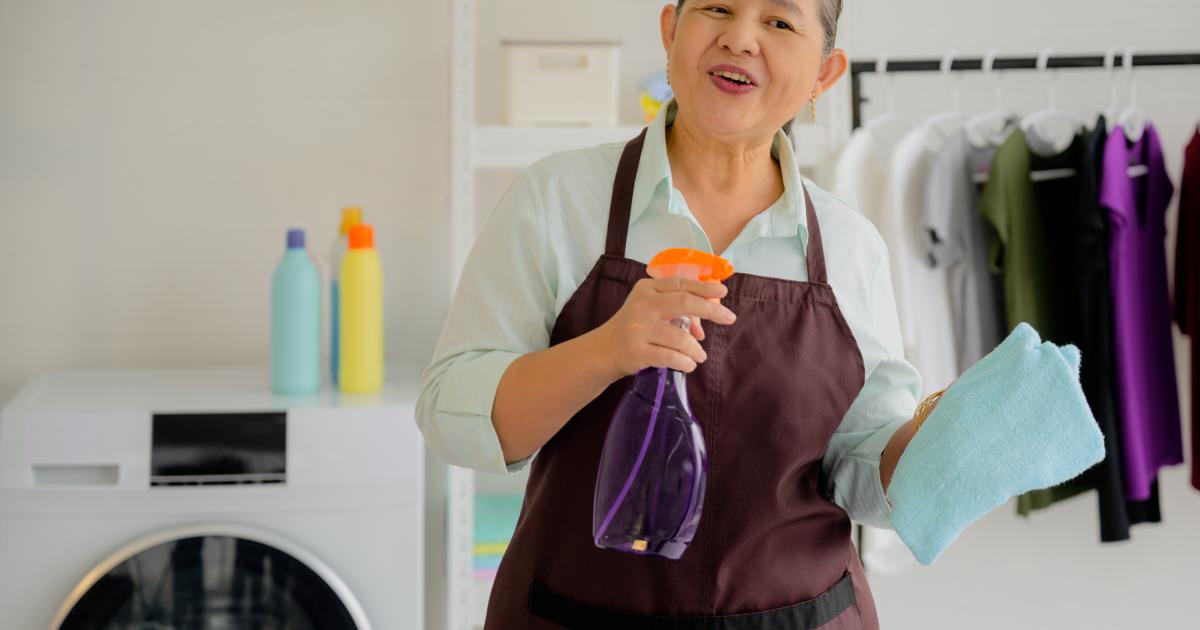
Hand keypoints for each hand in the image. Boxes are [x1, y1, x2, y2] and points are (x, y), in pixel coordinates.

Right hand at [594, 276, 736, 376]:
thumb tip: (703, 327)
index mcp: (647, 289)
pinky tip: (689, 364)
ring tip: (700, 355)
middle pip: (684, 303)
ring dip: (696, 349)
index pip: (680, 284)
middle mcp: (642, 305)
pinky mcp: (637, 351)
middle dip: (711, 310)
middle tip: (729, 318)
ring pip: (680, 337)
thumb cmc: (635, 326)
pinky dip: (685, 362)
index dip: (704, 288)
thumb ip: (677, 312)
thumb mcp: (651, 309)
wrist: (605, 349)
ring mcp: (639, 329)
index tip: (722, 292)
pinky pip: (671, 357)